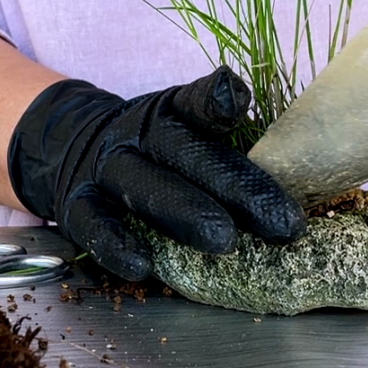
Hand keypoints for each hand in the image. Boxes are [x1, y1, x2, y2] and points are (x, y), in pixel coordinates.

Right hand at [8, 66, 306, 280]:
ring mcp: (105, 169)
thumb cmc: (154, 152)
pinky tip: (143, 266)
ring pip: (142, 187)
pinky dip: (116, 244)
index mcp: (170, 113)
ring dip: (183, 214)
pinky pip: (94, 224)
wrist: (71, 148)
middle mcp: (136, 135)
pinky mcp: (76, 204)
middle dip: (234, 188)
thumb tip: (296, 165)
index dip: (216, 101)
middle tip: (279, 222)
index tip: (236, 102)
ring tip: (223, 242)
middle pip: (185, 155)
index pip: (196, 103)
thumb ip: (231, 148)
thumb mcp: (186, 133)